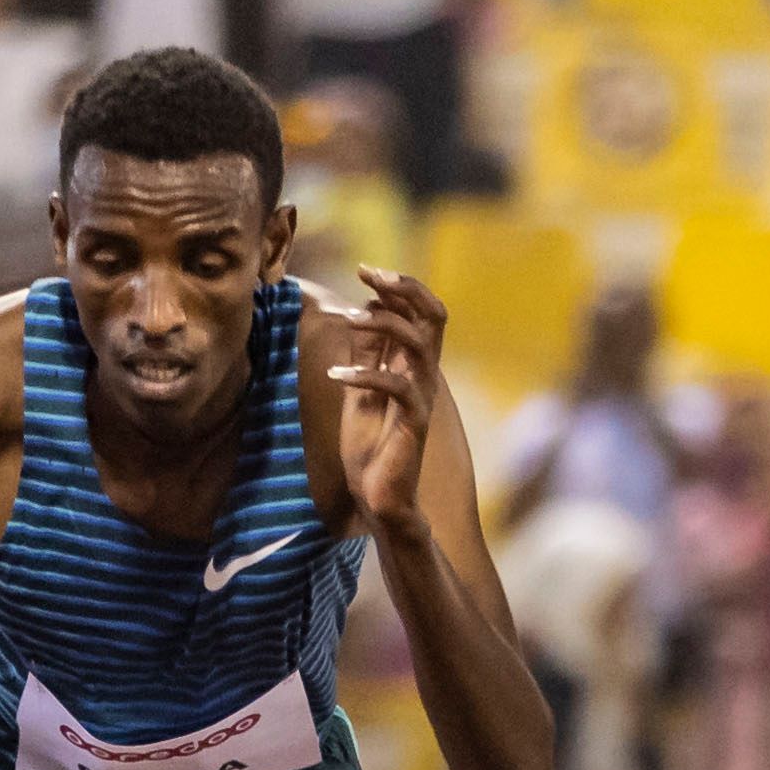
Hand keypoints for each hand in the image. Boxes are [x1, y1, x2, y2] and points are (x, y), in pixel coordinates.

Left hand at [330, 270, 449, 529]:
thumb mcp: (360, 391)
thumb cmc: (371, 448)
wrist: (378, 498)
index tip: (365, 271)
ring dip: (382, 324)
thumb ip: (366, 356)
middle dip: (404, 288)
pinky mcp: (413, 423)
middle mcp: (424, 376)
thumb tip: (363, 313)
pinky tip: (334, 377)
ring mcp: (421, 398)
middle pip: (434, 315)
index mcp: (412, 365)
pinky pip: (398, 386)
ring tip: (347, 320)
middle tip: (369, 274)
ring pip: (418, 343)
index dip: (397, 286)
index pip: (421, 311)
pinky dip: (365, 375)